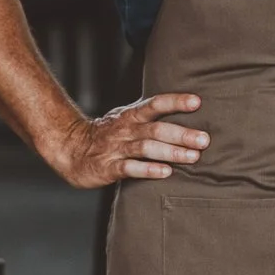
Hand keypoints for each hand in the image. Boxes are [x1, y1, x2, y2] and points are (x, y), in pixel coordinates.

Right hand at [45, 93, 209, 188]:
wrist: (70, 149)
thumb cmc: (108, 135)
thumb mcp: (126, 120)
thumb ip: (151, 118)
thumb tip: (186, 117)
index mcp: (131, 116)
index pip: (155, 104)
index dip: (176, 102)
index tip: (197, 102)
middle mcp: (126, 130)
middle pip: (156, 128)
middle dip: (182, 134)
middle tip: (204, 139)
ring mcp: (116, 148)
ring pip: (146, 147)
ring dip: (171, 151)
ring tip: (193, 156)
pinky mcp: (108, 167)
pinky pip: (129, 168)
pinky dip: (148, 169)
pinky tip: (165, 172)